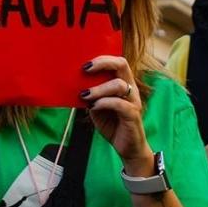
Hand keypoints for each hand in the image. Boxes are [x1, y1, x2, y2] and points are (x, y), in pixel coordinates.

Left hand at [82, 56, 151, 173]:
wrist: (127, 147)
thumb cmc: (112, 123)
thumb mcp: (97, 106)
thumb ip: (91, 94)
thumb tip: (73, 84)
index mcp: (123, 83)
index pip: (117, 62)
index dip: (102, 59)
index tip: (84, 63)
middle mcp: (131, 88)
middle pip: (122, 65)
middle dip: (102, 63)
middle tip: (85, 69)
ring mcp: (133, 101)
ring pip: (119, 85)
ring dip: (99, 88)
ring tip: (84, 95)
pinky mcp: (133, 115)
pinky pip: (120, 104)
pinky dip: (104, 103)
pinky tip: (93, 107)